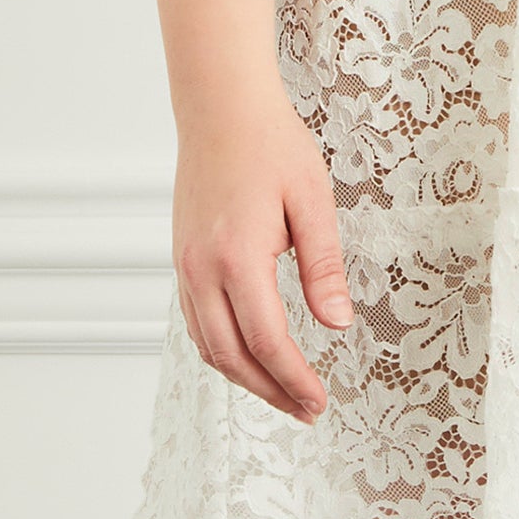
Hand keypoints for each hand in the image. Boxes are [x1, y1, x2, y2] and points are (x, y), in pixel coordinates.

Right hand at [171, 91, 355, 422]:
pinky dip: (223, 352)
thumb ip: (323, 267)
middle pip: (231, 356)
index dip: (294, 378)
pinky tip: (250, 358)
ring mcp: (185, 267)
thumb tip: (336, 324)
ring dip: (245, 378)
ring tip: (284, 394)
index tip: (319, 401)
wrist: (220, 108)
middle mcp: (201, 270)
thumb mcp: (312, 202)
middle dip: (271, 391)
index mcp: (237, 257)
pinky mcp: (182, 261)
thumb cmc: (271, 146)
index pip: (266, 340)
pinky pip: (197, 324)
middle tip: (308, 410)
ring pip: (209, 346)